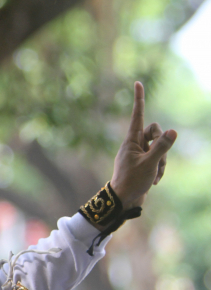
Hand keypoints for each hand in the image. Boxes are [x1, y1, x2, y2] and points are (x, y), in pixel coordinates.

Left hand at [110, 81, 176, 208]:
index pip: (137, 115)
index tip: (137, 83)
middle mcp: (134, 144)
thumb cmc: (132, 181)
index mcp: (131, 140)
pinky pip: (158, 159)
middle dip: (162, 144)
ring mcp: (140, 153)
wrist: (123, 201)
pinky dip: (159, 169)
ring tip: (154, 175)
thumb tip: (173, 131)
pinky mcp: (144, 163)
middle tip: (157, 161)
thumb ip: (162, 147)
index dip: (139, 99)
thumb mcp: (150, 163)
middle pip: (155, 131)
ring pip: (160, 147)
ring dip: (162, 161)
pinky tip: (154, 181)